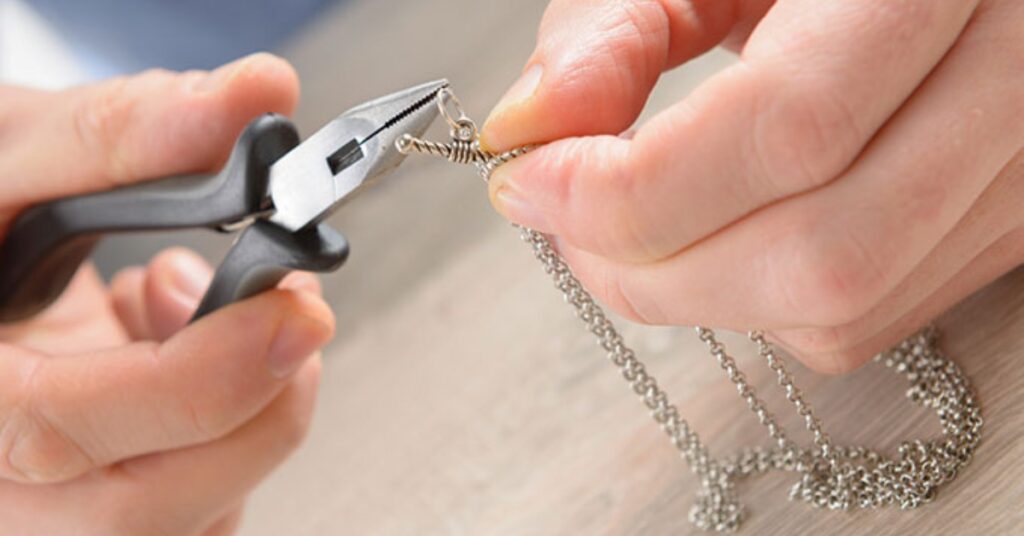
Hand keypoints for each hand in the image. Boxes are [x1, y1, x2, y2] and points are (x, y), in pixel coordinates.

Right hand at [0, 54, 334, 533]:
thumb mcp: (10, 155)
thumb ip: (120, 133)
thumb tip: (253, 98)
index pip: (65, 428)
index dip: (201, 377)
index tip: (290, 306)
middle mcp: (2, 484)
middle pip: (147, 507)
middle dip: (256, 400)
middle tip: (288, 305)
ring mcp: (56, 512)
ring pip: (197, 512)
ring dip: (249, 403)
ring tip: (189, 303)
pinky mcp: (113, 505)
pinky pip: (209, 504)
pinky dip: (236, 427)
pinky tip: (180, 353)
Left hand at [482, 0, 1023, 371]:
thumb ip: (616, 27)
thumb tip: (527, 132)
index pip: (787, 131)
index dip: (631, 187)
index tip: (527, 179)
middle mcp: (1010, 87)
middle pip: (817, 256)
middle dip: (648, 267)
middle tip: (563, 218)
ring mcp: (1015, 175)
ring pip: (841, 308)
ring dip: (693, 292)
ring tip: (626, 228)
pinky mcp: (997, 228)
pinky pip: (865, 319)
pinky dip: (752, 301)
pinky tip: (713, 237)